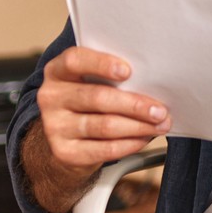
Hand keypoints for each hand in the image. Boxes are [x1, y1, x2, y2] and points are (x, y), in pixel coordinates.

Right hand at [36, 45, 170, 170]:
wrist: (67, 138)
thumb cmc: (89, 101)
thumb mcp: (93, 81)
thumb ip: (113, 76)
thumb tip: (153, 82)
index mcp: (58, 71)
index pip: (74, 60)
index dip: (101, 64)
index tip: (128, 71)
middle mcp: (51, 97)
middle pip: (97, 98)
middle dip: (134, 105)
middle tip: (160, 110)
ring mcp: (55, 126)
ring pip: (105, 126)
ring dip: (139, 126)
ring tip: (160, 125)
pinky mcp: (65, 152)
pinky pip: (105, 149)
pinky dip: (130, 143)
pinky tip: (144, 138)